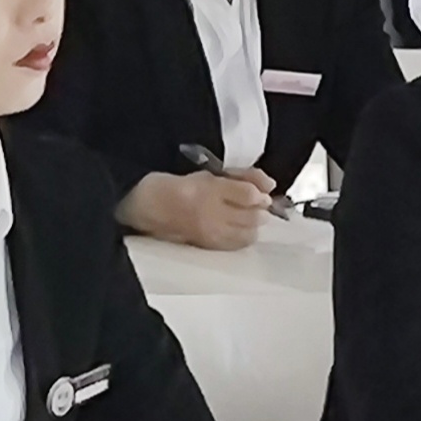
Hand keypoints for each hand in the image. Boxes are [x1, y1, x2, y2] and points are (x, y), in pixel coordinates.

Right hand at [118, 167, 272, 250]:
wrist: (150, 208)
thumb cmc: (181, 187)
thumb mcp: (210, 174)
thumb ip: (241, 177)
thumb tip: (270, 186)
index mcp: (209, 188)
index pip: (247, 194)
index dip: (261, 193)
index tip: (264, 190)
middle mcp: (210, 212)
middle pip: (252, 215)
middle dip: (261, 210)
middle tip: (258, 204)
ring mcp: (209, 232)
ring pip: (248, 232)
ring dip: (254, 224)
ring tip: (247, 216)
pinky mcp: (208, 246)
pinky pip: (237, 244)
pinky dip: (244, 236)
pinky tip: (239, 229)